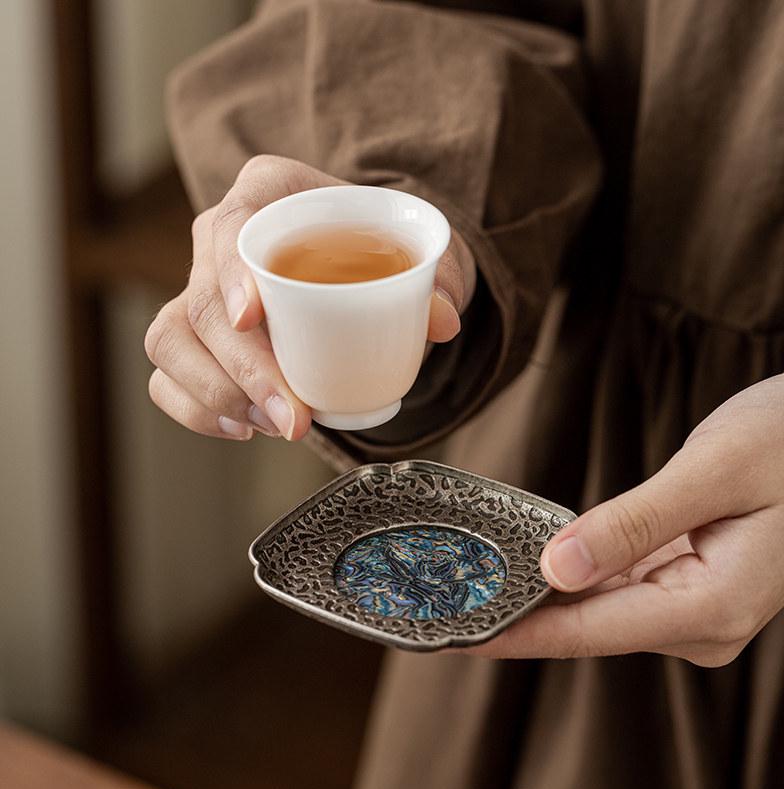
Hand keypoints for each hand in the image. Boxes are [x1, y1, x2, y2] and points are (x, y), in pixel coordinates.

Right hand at [145, 156, 475, 440]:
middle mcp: (220, 239)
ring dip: (218, 395)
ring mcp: (201, 288)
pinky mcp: (194, 336)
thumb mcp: (421, 251)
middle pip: (201, 302)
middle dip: (243, 371)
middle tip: (294, 418)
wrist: (364, 265)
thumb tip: (442, 322)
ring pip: (171, 342)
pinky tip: (245, 429)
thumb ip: (440, 278)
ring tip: (278, 427)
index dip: (231, 273)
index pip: (230, 224)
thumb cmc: (385, 248)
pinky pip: (168, 376)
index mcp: (269, 193)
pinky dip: (197, 410)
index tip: (254, 319)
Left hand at [467, 373, 783, 666]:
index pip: (588, 630)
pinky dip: (575, 576)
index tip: (457, 632)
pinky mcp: (688, 583)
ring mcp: (695, 607)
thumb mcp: (712, 471)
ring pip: (598, 608)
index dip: (516, 632)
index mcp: (711, 605)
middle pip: (587, 625)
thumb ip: (635, 523)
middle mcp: (701, 622)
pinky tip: (534, 564)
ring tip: (475, 584)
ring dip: (541, 595)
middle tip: (447, 599)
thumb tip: (558, 567)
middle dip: (519, 613)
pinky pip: (618, 587)